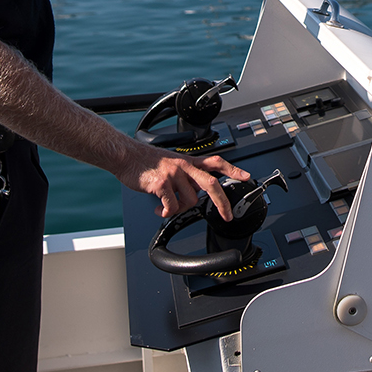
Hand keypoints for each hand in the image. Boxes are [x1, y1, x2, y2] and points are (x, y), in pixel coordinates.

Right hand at [117, 144, 251, 219]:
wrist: (126, 156)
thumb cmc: (146, 161)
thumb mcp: (171, 162)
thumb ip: (185, 174)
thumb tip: (194, 193)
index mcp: (188, 161)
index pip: (216, 162)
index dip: (232, 169)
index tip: (246, 177)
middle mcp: (184, 166)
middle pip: (212, 184)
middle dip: (222, 203)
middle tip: (227, 216)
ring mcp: (174, 174)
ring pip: (190, 201)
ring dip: (180, 209)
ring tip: (169, 206)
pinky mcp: (162, 183)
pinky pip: (172, 206)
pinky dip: (167, 212)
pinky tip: (160, 209)